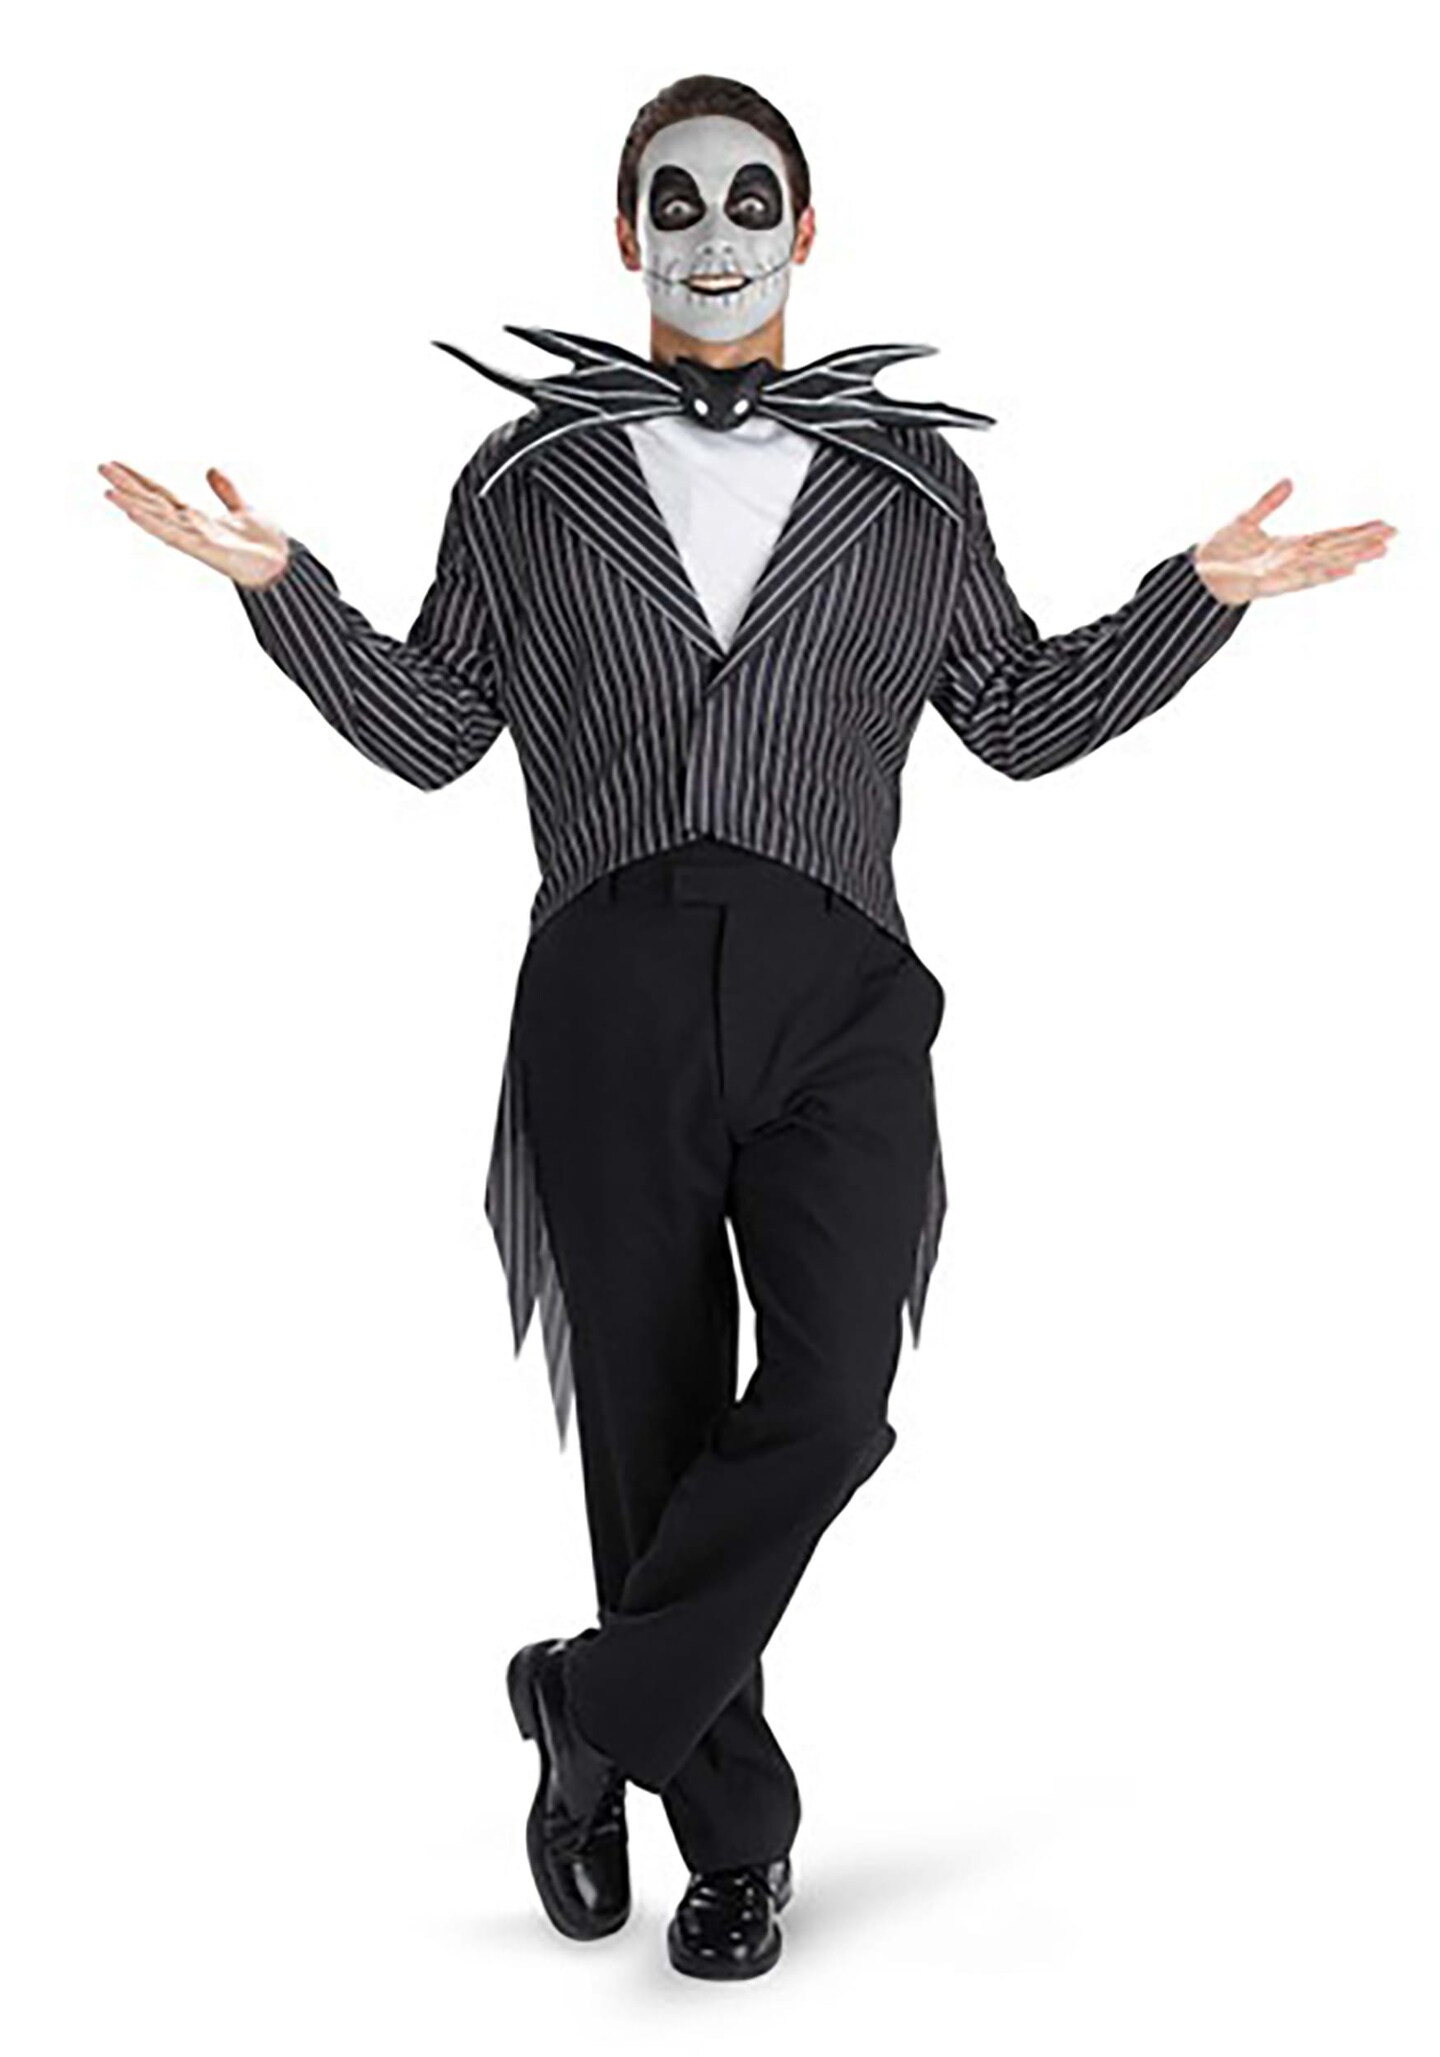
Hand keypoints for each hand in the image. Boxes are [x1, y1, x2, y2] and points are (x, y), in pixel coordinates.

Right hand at [97, 461, 291, 589]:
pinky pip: (174, 534)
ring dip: (134, 505)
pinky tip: (135, 513)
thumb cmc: (266, 544)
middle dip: (128, 486)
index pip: (162, 495)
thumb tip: (212, 469)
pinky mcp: (205, 548)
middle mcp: (191, 528)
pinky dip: (154, 523)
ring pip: (158, 518)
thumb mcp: (244, 508)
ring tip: (109, 492)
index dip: (140, 479)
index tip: (116, 464)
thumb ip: (227, 491)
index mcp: (197, 519)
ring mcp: (196, 539)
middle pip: (154, 503)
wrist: (285, 566)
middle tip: (101, 468)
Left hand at [1192, 479, 1394, 604]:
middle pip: (1334, 548)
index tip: (1383, 524)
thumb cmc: (1218, 552)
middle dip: (1363, 542)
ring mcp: (1281, 573)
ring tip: (1380, 551)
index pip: (1330, 536)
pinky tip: (1346, 568)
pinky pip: (1301, 578)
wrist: (1192, 575)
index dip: (1356, 530)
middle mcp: (1290, 561)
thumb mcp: (1245, 519)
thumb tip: (1290, 481)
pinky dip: (1324, 572)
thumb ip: (1268, 502)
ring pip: (1324, 563)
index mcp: (1289, 546)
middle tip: (1394, 535)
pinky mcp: (1267, 584)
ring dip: (1353, 557)